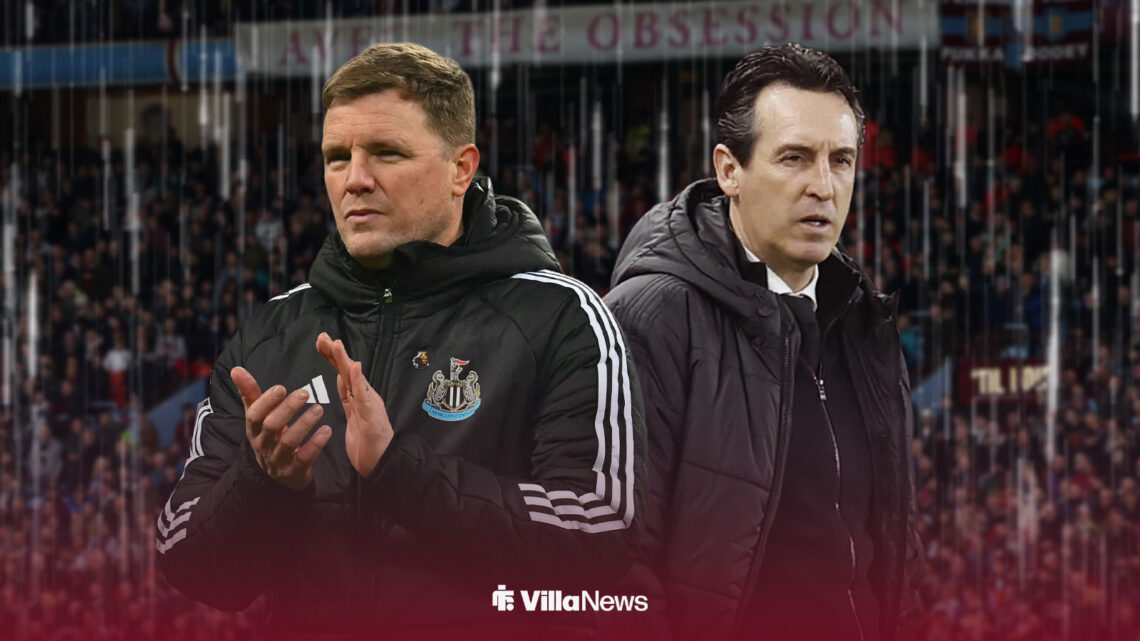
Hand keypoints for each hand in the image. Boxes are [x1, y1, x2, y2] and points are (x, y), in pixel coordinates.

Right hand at [231, 366, 332, 490]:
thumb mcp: (259, 417)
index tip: (281, 387)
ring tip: (319, 409)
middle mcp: (263, 445)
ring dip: (304, 424)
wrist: (280, 474)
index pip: (254, 415)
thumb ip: (250, 393)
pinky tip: (327, 430)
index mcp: (254, 430)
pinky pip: (304, 458)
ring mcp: (278, 460)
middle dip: (287, 409)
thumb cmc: (270, 437)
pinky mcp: (294, 471)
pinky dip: (316, 444)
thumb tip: (235, 369)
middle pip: (271, 426)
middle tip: (305, 392)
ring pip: (289, 442)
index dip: (266, 401)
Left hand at [315, 332, 393, 477]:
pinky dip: (359, 381)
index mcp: (358, 397)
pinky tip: (355, 367)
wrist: (383, 464)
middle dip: (335, 353)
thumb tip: (341, 376)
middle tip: (322, 337)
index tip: (321, 341)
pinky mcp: (372, 416)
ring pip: (356, 379)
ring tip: (336, 344)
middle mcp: (366, 396)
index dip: (332, 357)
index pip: (343, 373)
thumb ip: (349, 396)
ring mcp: (370, 405)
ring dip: (345, 361)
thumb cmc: (368, 443)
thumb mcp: (353, 416)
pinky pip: (364, 396)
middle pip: (348, 371)